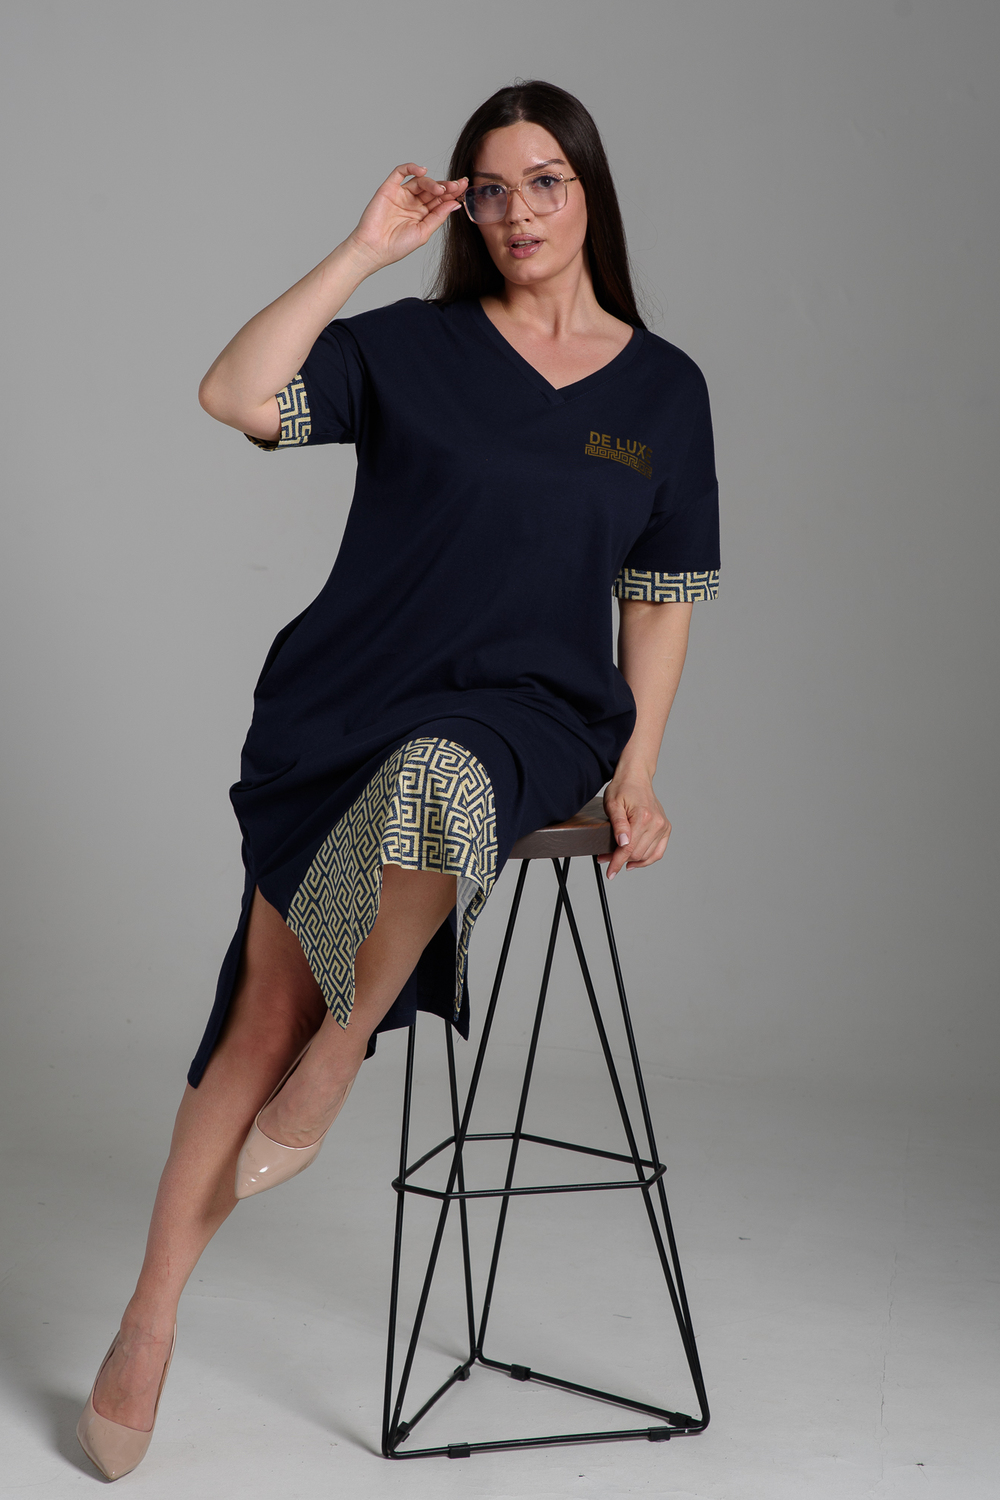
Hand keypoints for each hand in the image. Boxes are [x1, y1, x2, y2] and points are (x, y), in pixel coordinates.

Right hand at [346, 163, 467, 272]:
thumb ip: (438, 216)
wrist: (374, 249)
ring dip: (432, 182)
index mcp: (423, 214)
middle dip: (446, 186)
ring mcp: (401, 195)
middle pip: (433, 189)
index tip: (464, 188)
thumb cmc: (397, 246)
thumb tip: (455, 203)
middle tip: (457, 185)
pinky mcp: (389, 188)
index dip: (452, 193)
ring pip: (420, 181)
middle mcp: (413, 203)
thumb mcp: (424, 232)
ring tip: (440, 189)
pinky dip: (411, 168)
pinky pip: (400, 172)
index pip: (440, 200)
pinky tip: (422, 171)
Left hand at [598, 775, 670, 878]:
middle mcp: (656, 823)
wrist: (636, 778)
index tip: (610, 873)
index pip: (629, 848)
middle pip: (637, 854)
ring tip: (617, 858)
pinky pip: (658, 852)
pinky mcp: (665, 829)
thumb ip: (618, 825)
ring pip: (647, 855)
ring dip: (631, 861)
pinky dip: (646, 860)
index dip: (617, 862)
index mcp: (643, 817)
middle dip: (620, 860)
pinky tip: (634, 862)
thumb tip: (623, 843)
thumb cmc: (622, 788)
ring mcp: (663, 826)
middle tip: (605, 857)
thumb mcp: (612, 804)